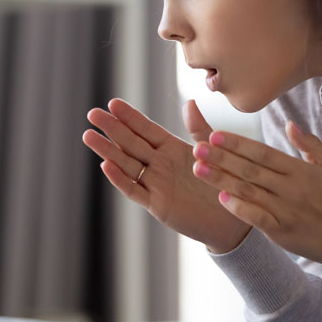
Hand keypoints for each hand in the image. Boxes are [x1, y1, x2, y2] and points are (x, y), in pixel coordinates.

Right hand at [83, 98, 252, 252]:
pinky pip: (134, 190)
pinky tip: (106, 165)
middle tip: (92, 115)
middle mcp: (159, 164)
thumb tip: (188, 101)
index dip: (130, 117)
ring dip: (108, 150)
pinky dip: (120, 179)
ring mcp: (155, 184)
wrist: (232, 219)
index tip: (113, 103)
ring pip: (126, 164)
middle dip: (112, 129)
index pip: (146, 129)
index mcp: (171, 148)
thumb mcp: (213, 151)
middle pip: (130, 143)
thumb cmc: (225, 183)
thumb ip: (199, 128)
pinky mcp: (156, 204)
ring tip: (89, 136)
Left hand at [191, 120, 321, 264]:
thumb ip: (308, 144)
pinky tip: (220, 198)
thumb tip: (289, 123)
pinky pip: (257, 218)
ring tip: (199, 168)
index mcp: (299, 170)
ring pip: (249, 191)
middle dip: (222, 157)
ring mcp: (285, 210)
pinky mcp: (281, 231)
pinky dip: (239, 208)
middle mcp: (291, 188)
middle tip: (198, 147)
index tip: (215, 134)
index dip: (239, 143)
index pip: (263, 153)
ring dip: (222, 180)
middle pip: (251, 170)